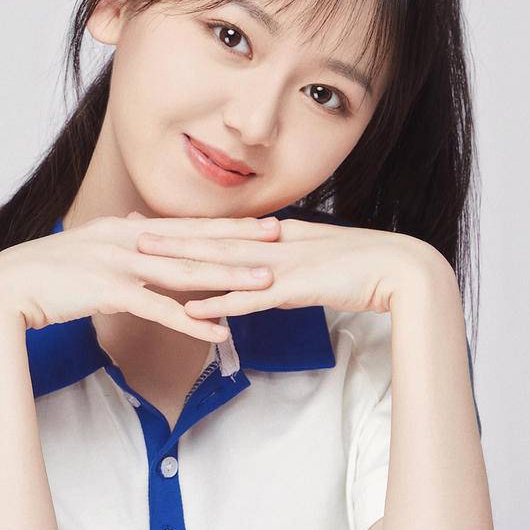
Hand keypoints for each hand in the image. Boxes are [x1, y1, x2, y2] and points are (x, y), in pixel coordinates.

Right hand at [0, 212, 286, 341]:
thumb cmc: (42, 273)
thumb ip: (112, 236)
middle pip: (196, 241)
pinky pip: (160, 309)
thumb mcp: (83, 246)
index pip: (186, 225)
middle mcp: (127, 239)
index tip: (261, 223)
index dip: (227, 224)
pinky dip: (192, 322)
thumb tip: (129, 222)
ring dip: (229, 278)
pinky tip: (220, 333)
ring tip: (266, 284)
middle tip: (282, 239)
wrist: (4, 288)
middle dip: (242, 241)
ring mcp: (119, 263)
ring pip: (186, 271)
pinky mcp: (110, 292)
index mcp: (124, 227)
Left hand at [133, 216, 444, 318]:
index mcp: (279, 236)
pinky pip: (248, 298)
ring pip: (220, 264)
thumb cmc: (368, 268)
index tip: (151, 223)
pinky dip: (218, 302)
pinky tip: (190, 307)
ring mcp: (282, 265)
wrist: (403, 270)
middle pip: (210, 240)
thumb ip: (289, 273)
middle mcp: (274, 245)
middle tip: (127, 231)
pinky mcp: (295, 289)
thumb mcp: (318, 266)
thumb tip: (266, 284)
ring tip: (143, 260)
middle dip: (167, 237)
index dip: (185, 227)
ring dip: (180, 262)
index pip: (222, 230)